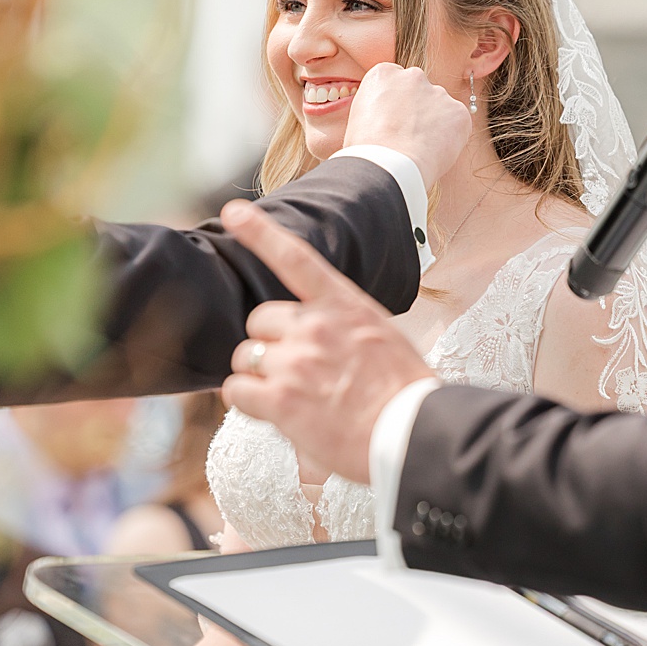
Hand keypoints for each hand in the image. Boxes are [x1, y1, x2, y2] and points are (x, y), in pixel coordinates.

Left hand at [220, 202, 430, 484]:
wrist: (413, 434)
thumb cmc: (405, 396)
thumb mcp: (382, 340)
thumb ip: (344, 330)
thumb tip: (315, 344)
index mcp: (346, 306)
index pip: (297, 259)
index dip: (260, 233)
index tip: (233, 212)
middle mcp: (316, 326)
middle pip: (259, 320)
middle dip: (268, 343)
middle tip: (294, 371)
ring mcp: (296, 360)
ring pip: (244, 356)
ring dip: (257, 375)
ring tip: (290, 397)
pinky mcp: (280, 398)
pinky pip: (237, 390)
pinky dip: (246, 402)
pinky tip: (273, 413)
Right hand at [342, 61, 471, 189]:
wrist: (386, 166)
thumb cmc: (365, 149)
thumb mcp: (360, 116)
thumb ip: (379, 106)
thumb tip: (391, 117)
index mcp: (384, 73)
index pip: (395, 82)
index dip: (394, 105)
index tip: (391, 122)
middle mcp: (414, 75)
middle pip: (419, 91)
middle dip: (416, 110)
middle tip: (407, 136)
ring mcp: (439, 92)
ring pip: (440, 108)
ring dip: (433, 124)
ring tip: (418, 149)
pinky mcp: (459, 112)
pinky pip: (457, 125)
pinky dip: (450, 138)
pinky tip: (433, 153)